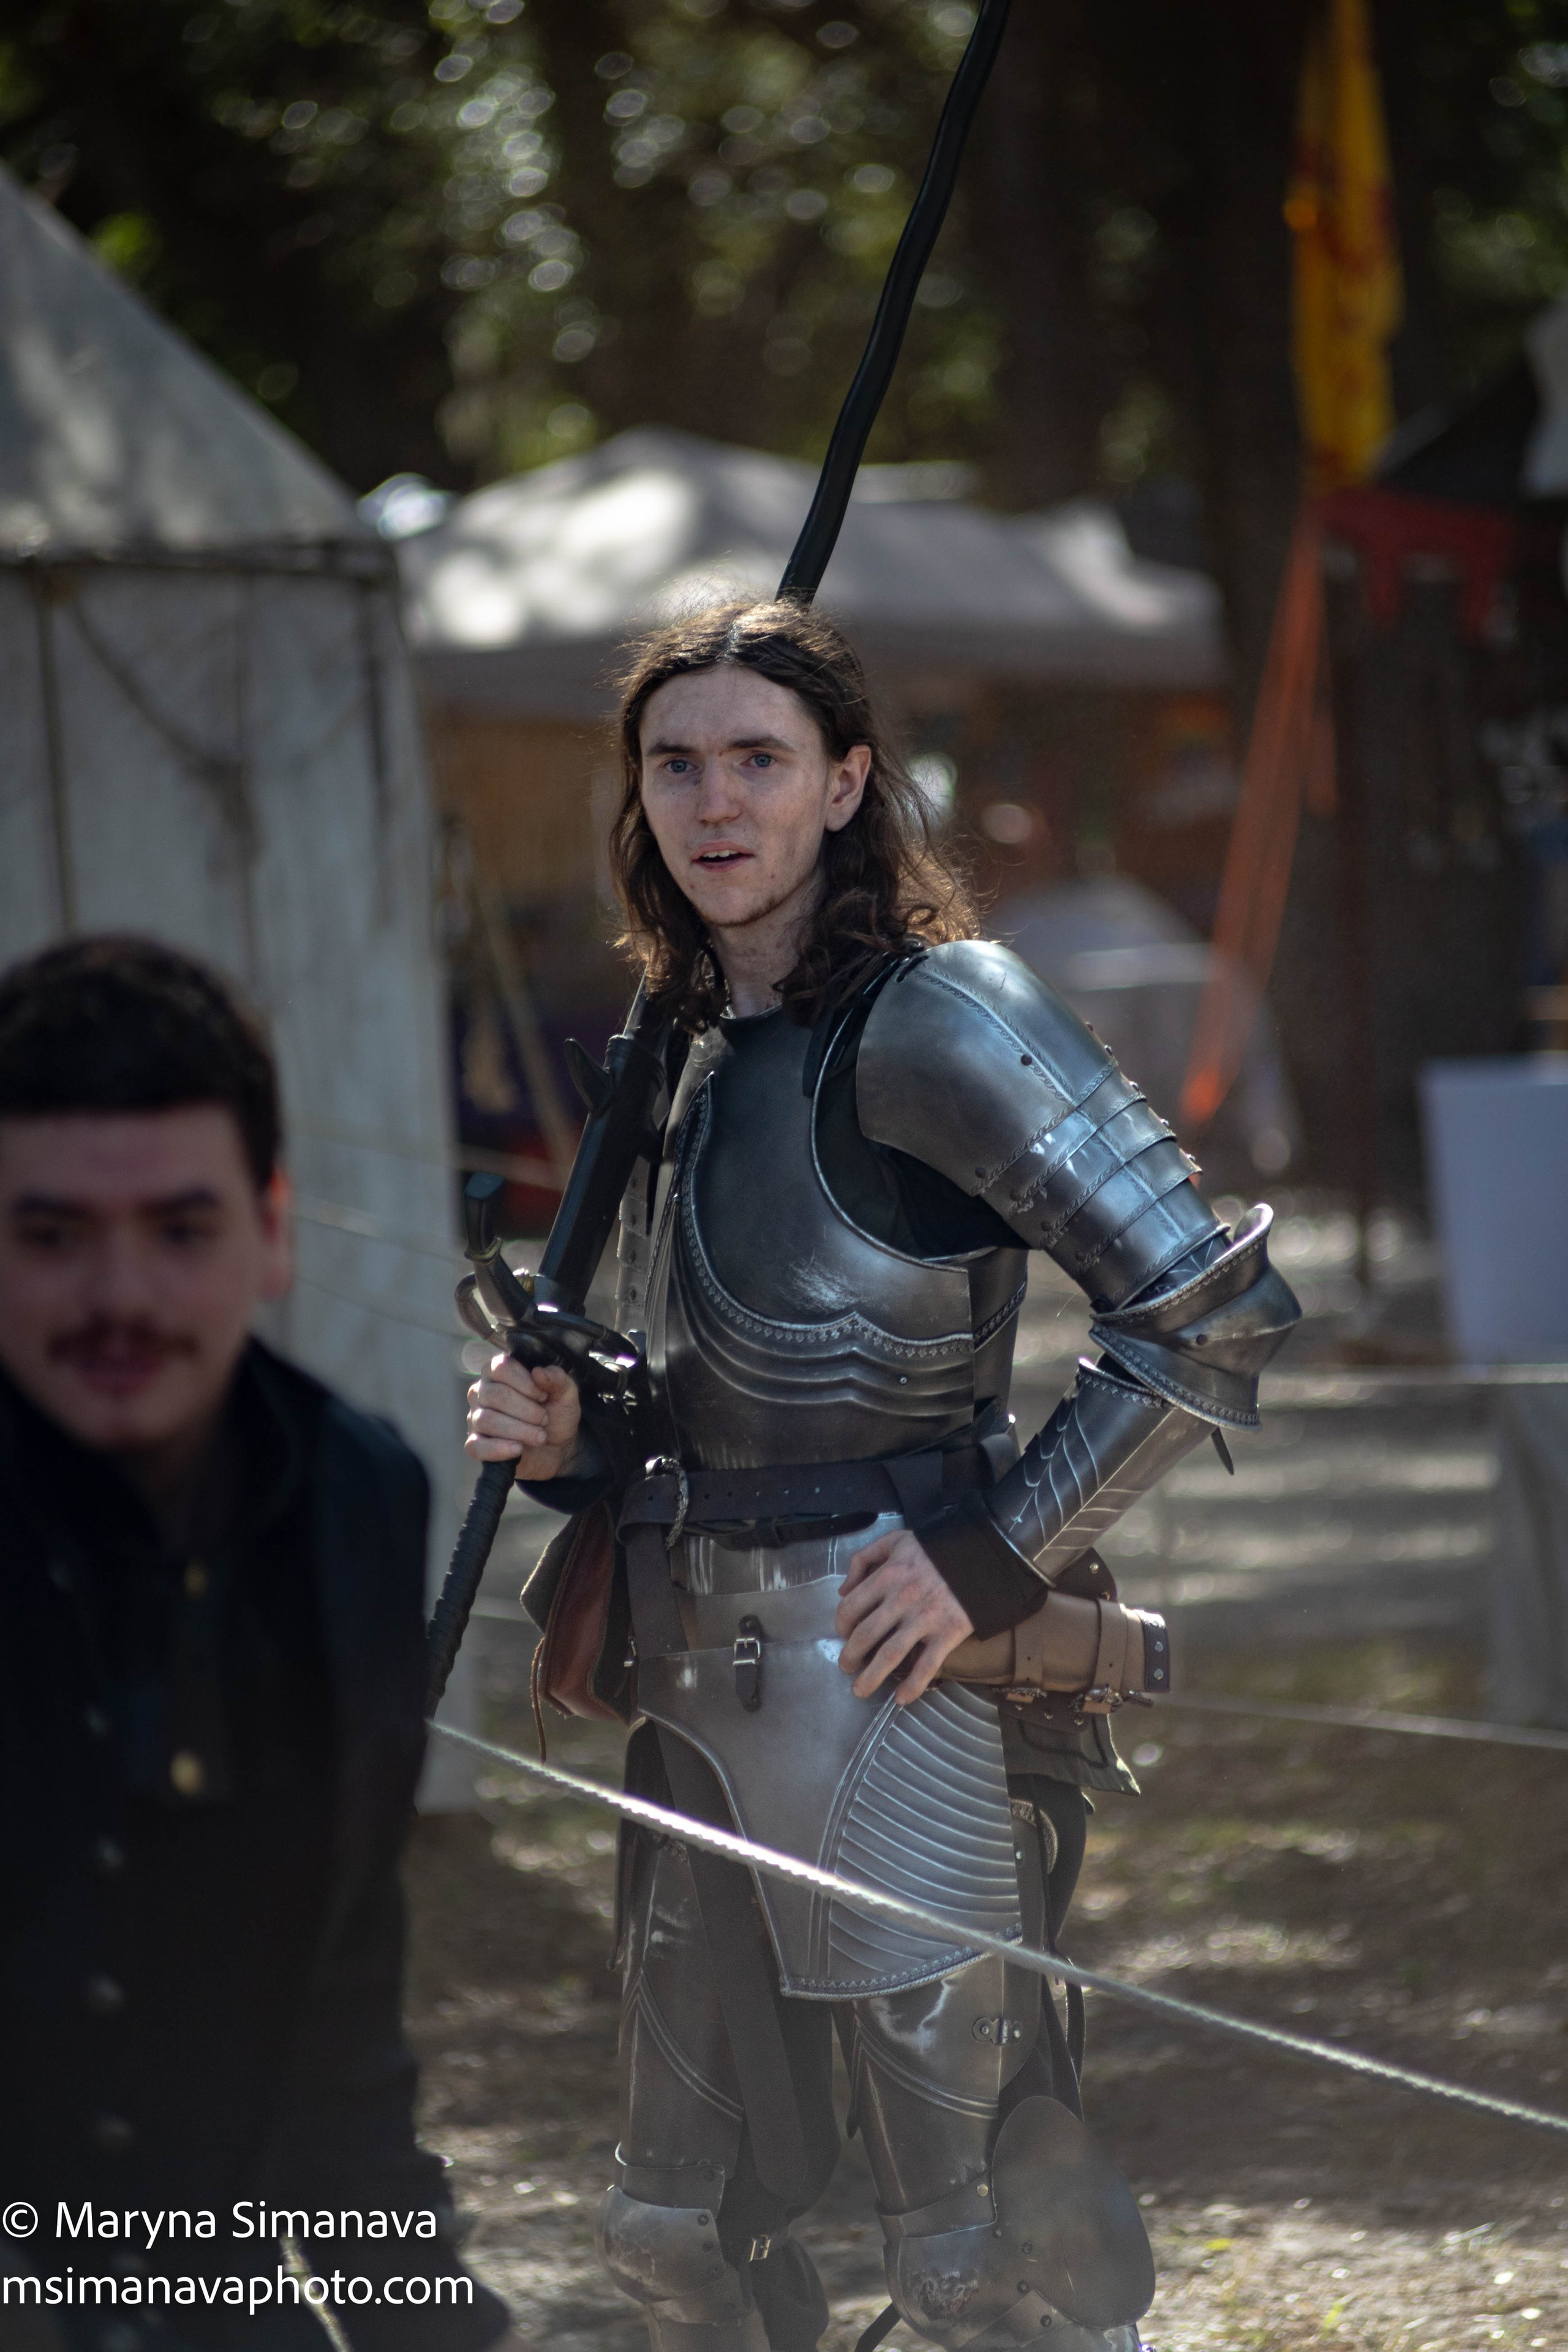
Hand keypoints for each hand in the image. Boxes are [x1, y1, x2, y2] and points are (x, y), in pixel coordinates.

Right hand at [466, 1352, 581, 1483]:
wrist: (557, 1447)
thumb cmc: (556, 1413)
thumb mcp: (565, 1393)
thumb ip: (556, 1379)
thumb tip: (538, 1372)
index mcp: (499, 1373)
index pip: (501, 1367)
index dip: (525, 1383)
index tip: (543, 1396)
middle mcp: (482, 1392)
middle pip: (494, 1395)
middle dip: (526, 1410)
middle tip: (544, 1419)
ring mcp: (475, 1418)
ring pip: (486, 1420)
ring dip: (519, 1430)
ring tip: (539, 1436)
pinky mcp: (476, 1444)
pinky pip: (476, 1446)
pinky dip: (499, 1449)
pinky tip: (518, 1449)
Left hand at [835, 1530, 973, 1706]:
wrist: (982, 1554)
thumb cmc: (935, 1548)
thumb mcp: (896, 1541)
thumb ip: (864, 1559)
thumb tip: (843, 1590)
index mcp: (887, 1575)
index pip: (851, 1607)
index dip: (841, 1624)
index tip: (843, 1633)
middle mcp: (902, 1599)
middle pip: (866, 1635)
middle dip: (850, 1655)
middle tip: (846, 1666)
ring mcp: (925, 1619)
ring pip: (891, 1655)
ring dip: (871, 1677)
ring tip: (859, 1690)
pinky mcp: (948, 1633)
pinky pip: (927, 1665)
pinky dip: (913, 1686)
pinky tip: (901, 1699)